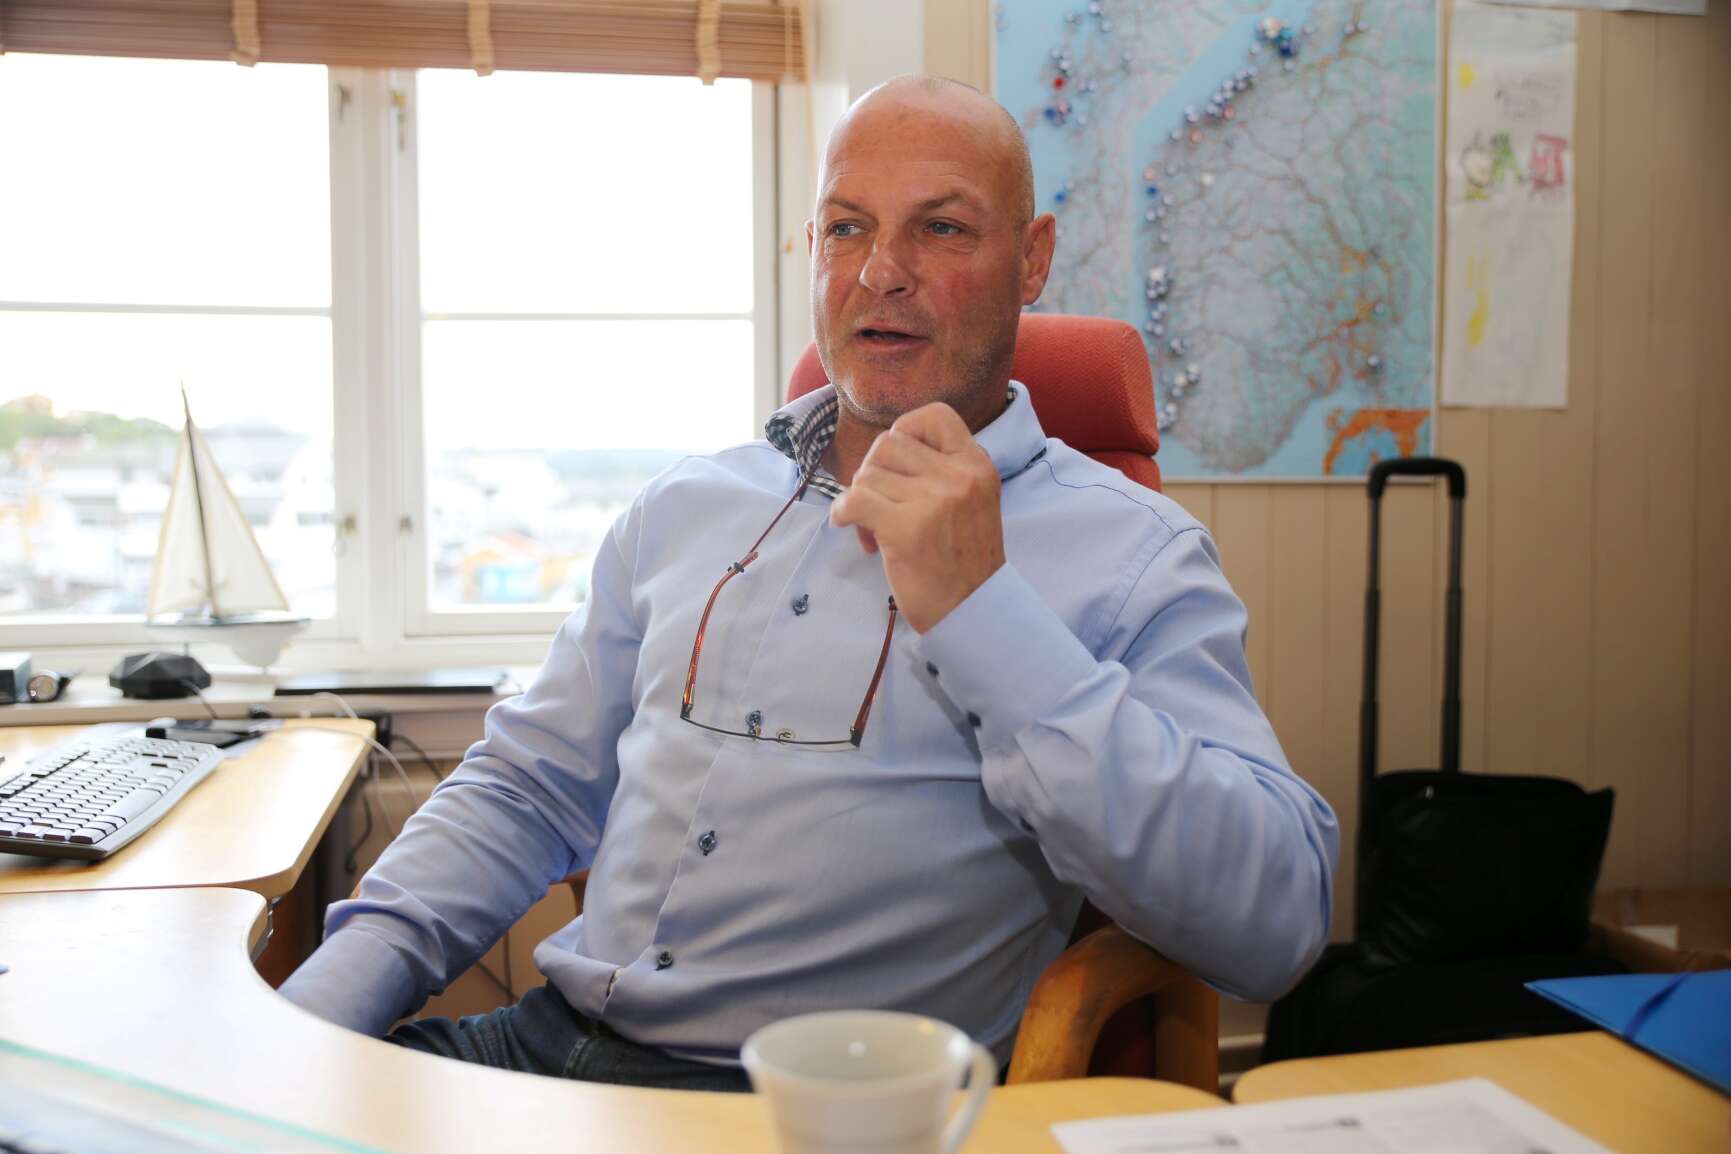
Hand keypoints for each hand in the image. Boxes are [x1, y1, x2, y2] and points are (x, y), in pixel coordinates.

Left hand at [830, 403, 1005, 633]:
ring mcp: (933, 501)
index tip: (896, 461)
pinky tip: (850, 528)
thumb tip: (882, 453)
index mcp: (977, 465)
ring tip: (873, 529)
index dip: (904, 429)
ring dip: (860, 500)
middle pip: (888, 444)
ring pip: (868, 475)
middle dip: (873, 471)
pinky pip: (854, 501)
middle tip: (878, 505)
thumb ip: (941, 471)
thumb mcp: (972, 501)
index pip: (934, 416)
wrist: (974, 611)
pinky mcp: (906, 529)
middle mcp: (958, 476)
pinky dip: (842, 514)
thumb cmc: (964, 561)